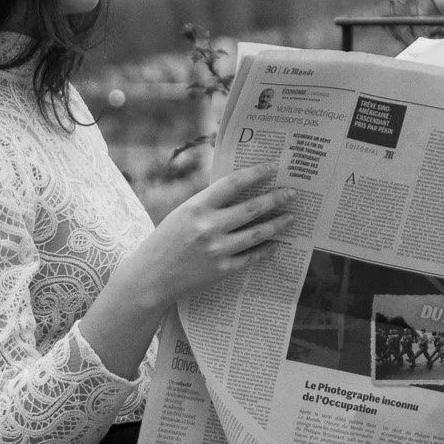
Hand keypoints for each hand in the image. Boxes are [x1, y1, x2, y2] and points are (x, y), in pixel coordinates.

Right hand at [129, 167, 294, 309]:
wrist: (151, 277)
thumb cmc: (165, 241)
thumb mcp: (183, 214)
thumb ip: (209, 204)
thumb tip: (241, 190)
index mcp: (197, 207)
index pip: (233, 183)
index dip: (256, 172)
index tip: (273, 167)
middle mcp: (208, 227)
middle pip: (252, 208)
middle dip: (276, 198)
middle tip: (292, 193)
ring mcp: (217, 250)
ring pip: (257, 233)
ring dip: (278, 224)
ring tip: (291, 217)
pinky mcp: (222, 270)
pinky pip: (251, 257)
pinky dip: (266, 248)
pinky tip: (275, 243)